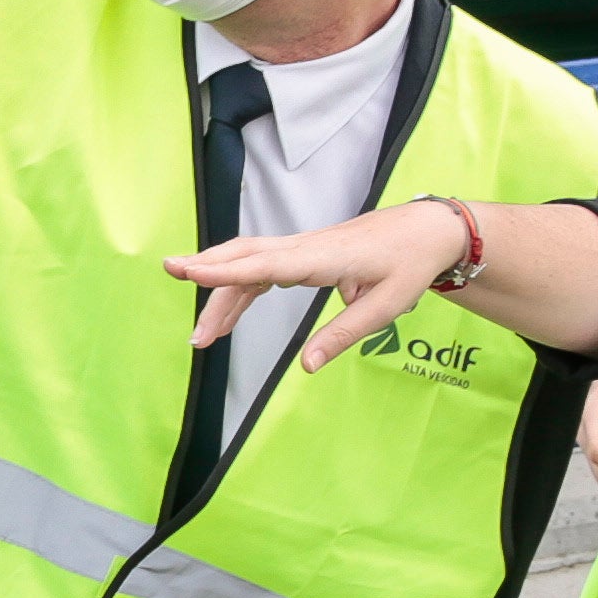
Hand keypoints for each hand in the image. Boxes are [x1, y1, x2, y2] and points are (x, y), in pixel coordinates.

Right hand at [162, 205, 449, 374]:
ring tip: (201, 334)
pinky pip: (262, 268)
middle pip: (244, 256)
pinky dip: (240, 288)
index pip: (262, 264)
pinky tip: (227, 315)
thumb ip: (343, 335)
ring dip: (220, 291)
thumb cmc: (410, 263)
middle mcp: (305, 248)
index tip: (187, 270)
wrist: (428, 230)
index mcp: (323, 258)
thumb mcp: (386, 305)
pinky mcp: (305, 254)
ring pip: (248, 263)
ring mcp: (303, 248)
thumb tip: (305, 367)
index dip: (222, 270)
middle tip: (169, 276)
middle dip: (206, 269)